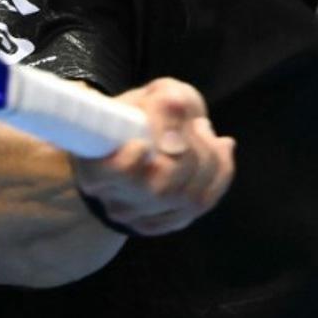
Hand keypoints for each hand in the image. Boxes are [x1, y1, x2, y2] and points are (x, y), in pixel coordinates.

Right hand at [71, 77, 235, 236]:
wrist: (150, 132)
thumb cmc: (146, 111)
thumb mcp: (152, 95)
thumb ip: (163, 107)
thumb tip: (175, 133)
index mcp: (97, 171)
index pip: (115, 175)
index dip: (132, 161)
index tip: (143, 141)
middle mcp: (117, 203)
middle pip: (160, 191)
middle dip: (191, 152)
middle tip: (197, 124)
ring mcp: (144, 218)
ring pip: (188, 199)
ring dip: (209, 159)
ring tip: (204, 129)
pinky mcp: (170, 221)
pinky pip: (205, 202)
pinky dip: (221, 172)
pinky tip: (221, 147)